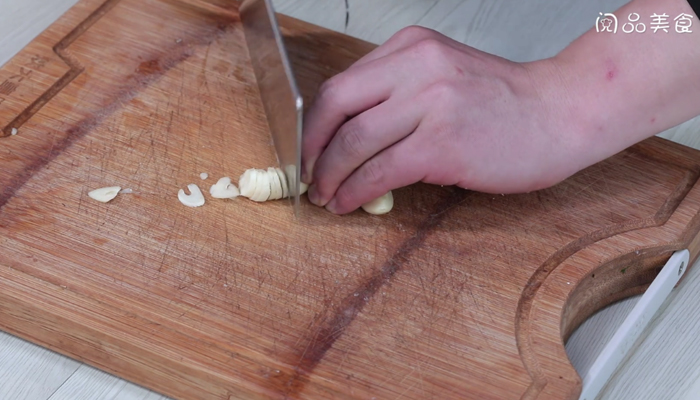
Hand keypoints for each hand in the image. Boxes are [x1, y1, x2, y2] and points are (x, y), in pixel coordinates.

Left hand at [301, 26, 586, 214]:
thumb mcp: (444, 74)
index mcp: (412, 47)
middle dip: (311, 147)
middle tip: (307, 174)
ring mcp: (430, 105)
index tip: (310, 147)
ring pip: (353, 142)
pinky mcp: (441, 145)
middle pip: (335, 106)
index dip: (315, 122)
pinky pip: (380, 172)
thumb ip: (398, 92)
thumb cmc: (504, 101)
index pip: (341, 83)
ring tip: (325, 195)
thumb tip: (350, 133)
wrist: (561, 112)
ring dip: (330, 175)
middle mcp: (417, 67)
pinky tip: (348, 203)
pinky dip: (355, 191)